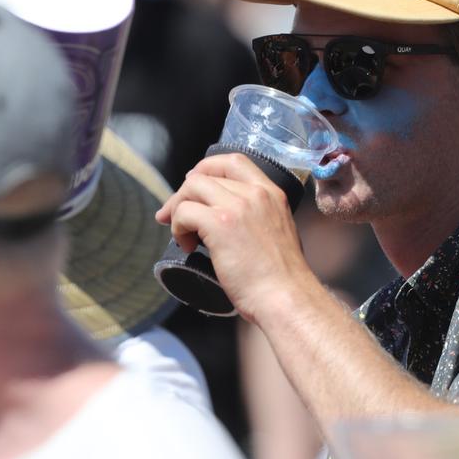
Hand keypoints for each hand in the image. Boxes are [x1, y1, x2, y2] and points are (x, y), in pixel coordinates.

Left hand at [155, 153, 315, 321]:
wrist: (285, 297)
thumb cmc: (281, 278)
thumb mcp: (278, 232)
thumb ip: (259, 218)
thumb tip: (230, 223)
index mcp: (271, 193)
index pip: (232, 161)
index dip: (206, 169)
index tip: (194, 188)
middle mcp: (255, 194)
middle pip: (204, 175)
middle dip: (183, 194)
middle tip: (172, 216)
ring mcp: (237, 207)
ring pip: (191, 188)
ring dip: (178, 210)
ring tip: (183, 235)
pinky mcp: (220, 224)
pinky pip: (184, 212)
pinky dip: (178, 227)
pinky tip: (187, 245)